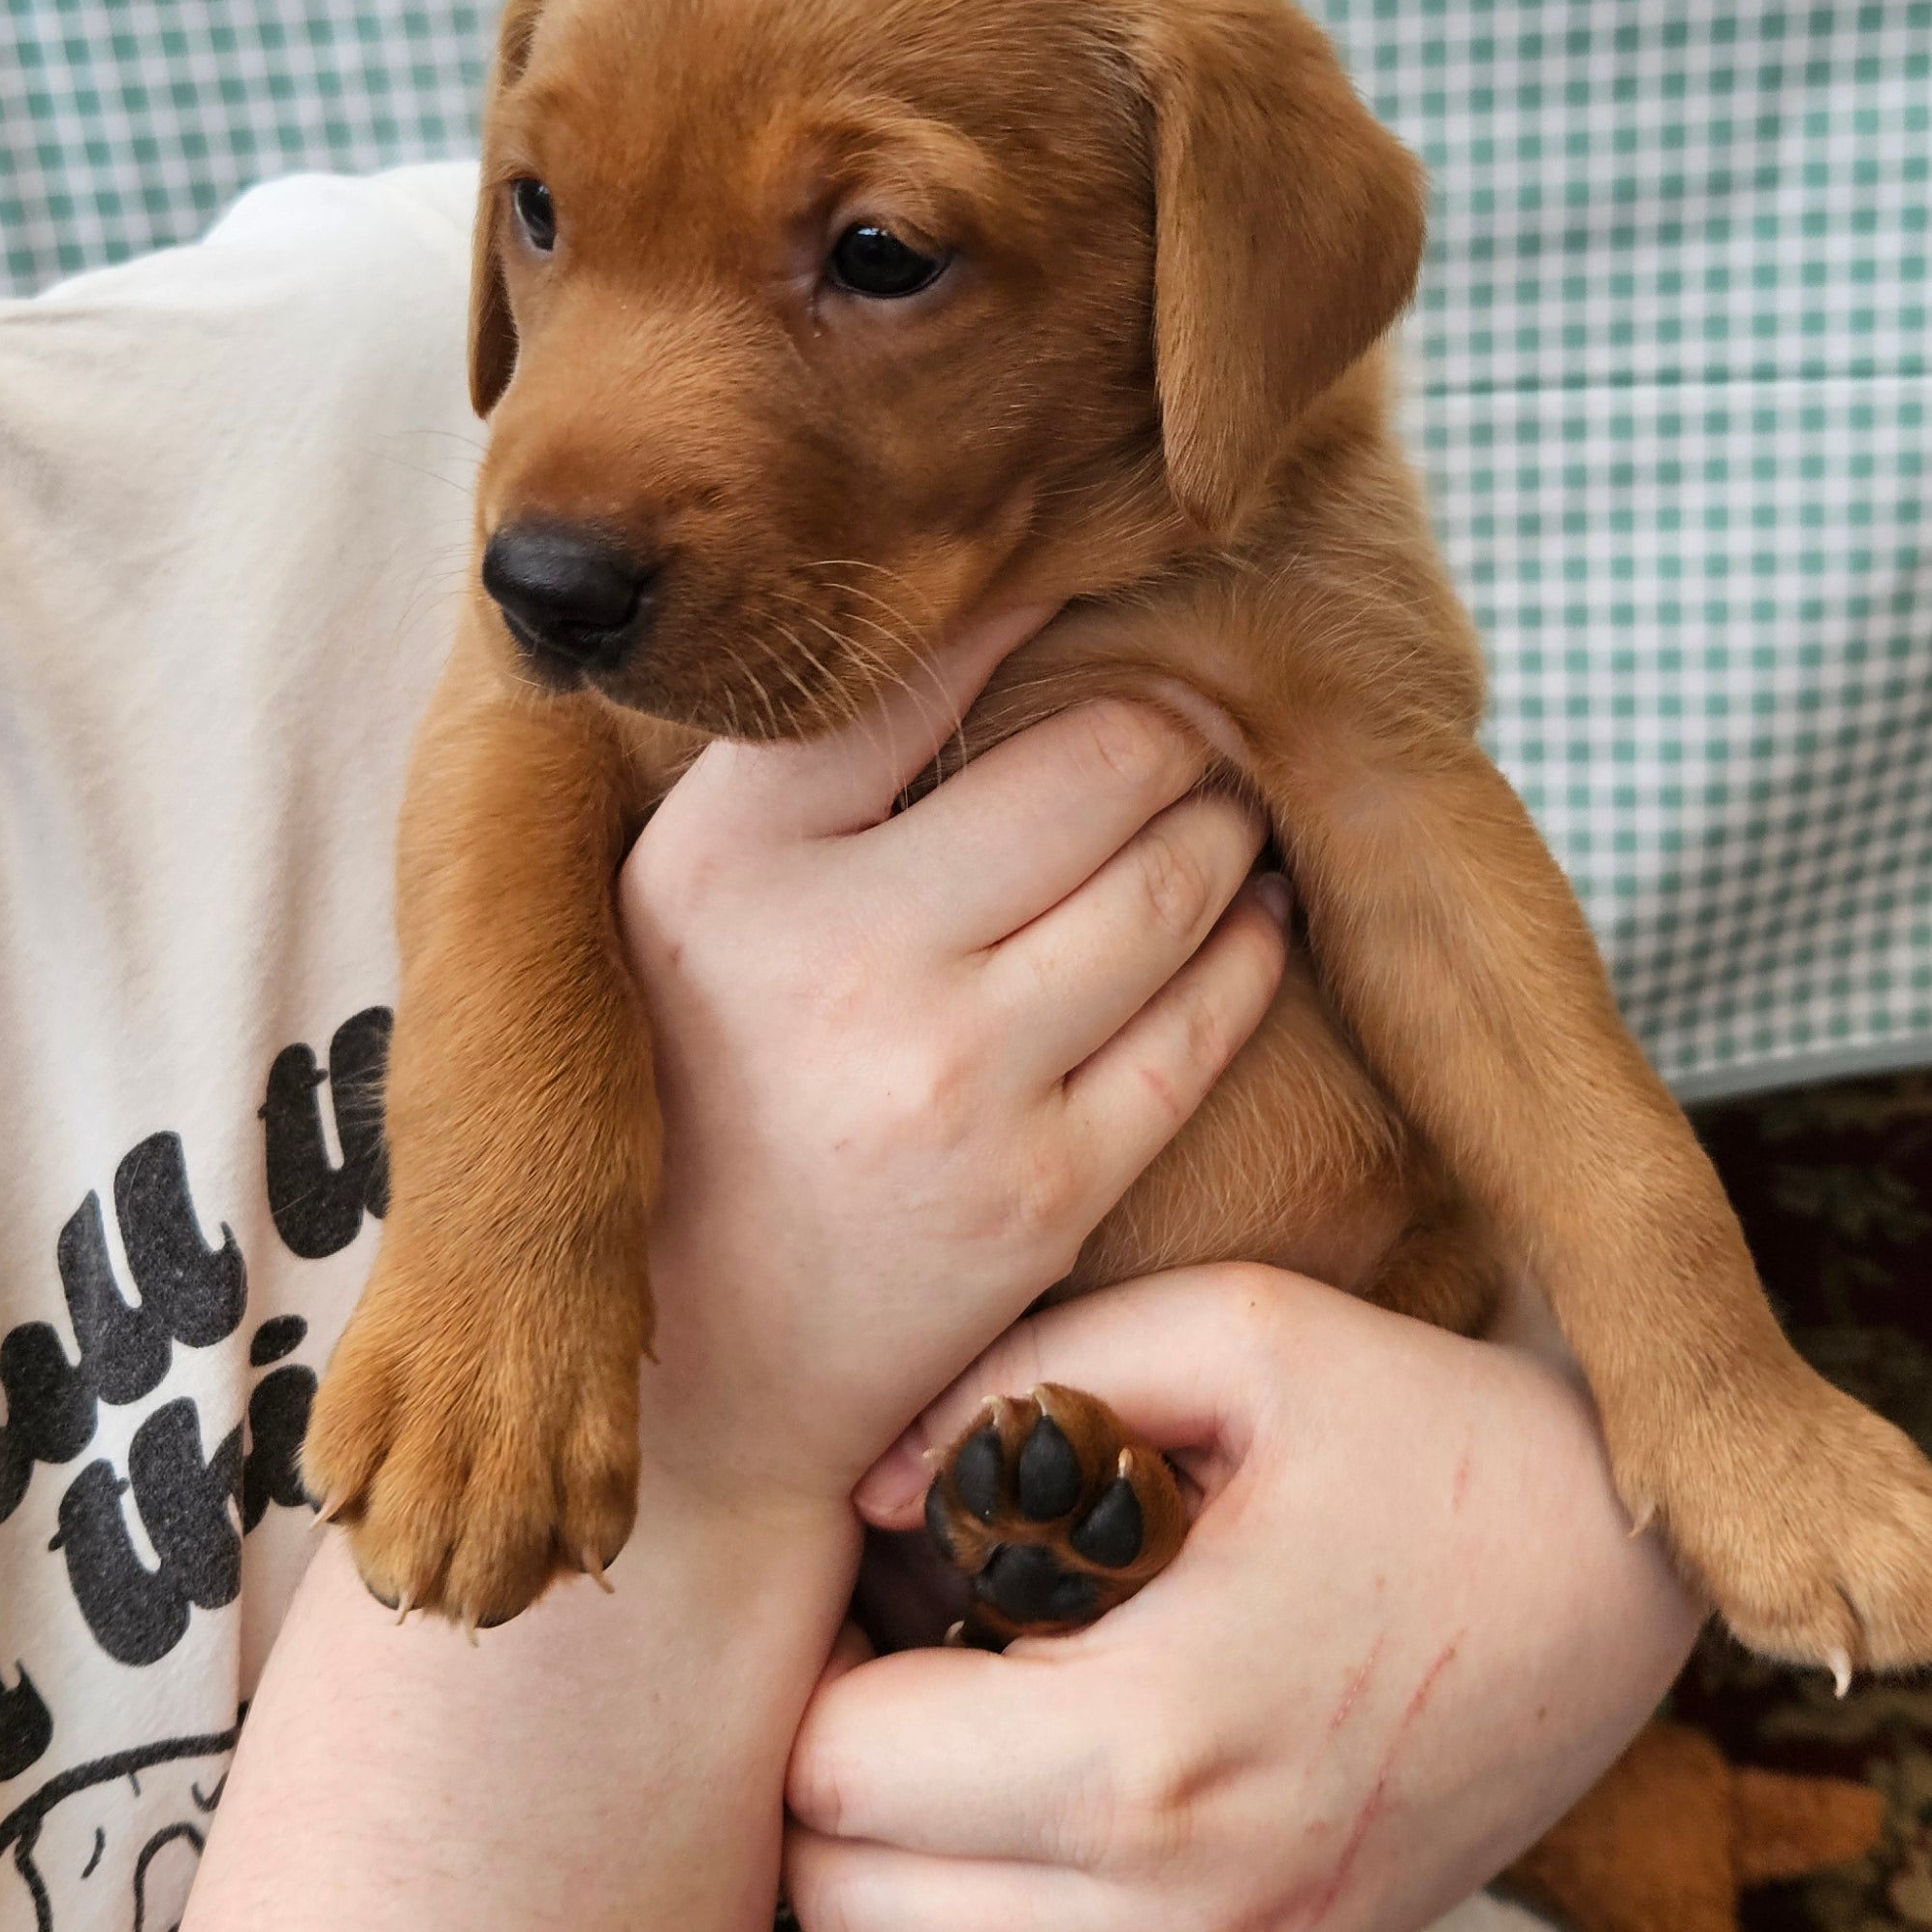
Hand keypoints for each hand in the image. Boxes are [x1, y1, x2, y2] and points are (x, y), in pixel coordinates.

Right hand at [623, 609, 1289, 1536]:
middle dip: (1171, 716)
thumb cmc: (705, 1088)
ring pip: (1171, 879)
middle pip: (1094, 759)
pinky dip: (1248, 945)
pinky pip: (1202, 1023)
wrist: (702, 1365)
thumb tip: (968, 593)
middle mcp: (835, 957)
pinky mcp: (1042, 1187)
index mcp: (724, 864)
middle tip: (1191, 704)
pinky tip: (1246, 914)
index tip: (1095, 565)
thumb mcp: (684, 907)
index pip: (919, 669)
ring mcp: (951, 1077)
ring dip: (1224, 819)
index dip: (1034, 600)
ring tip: (1220, 798)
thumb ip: (794, 772)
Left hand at [782, 1267, 1704, 1931]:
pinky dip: (985, 1916)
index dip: (818, 1657)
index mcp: (1153, 1740)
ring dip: (898, 1854)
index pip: (834, 1771)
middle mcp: (1178, 1906)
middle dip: (830, 1767)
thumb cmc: (1429, 1435)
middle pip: (843, 1904)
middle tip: (902, 1640)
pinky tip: (1048, 1780)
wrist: (1627, 1577)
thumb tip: (871, 1491)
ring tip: (972, 1706)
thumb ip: (1020, 1382)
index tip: (876, 1573)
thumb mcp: (1237, 1334)